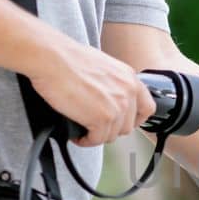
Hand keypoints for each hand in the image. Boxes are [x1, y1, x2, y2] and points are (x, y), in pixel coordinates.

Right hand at [28, 43, 157, 146]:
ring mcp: (117, 106)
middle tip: (93, 126)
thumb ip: (112, 84)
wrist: (52, 58)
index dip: (134, 120)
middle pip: (127, 127)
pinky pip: (97, 140)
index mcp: (129, 77)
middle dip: (110, 129)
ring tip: (81, 128)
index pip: (146, 108)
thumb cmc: (68, 59)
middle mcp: (128, 92)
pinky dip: (85, 140)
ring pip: (112, 135)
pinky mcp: (102, 118)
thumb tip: (107, 100)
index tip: (121, 123)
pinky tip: (76, 134)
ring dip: (96, 135)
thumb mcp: (102, 67)